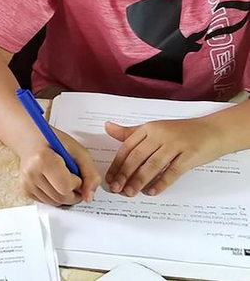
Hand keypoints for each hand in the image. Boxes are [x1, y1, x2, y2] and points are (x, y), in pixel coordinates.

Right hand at [19, 127, 100, 205]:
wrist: (32, 141)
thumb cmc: (55, 143)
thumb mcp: (78, 151)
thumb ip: (90, 172)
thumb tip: (89, 197)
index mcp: (42, 158)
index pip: (66, 186)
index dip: (77, 182)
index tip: (76, 172)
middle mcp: (31, 173)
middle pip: (61, 198)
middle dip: (74, 192)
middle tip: (74, 178)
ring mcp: (26, 183)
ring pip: (56, 203)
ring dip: (66, 195)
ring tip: (63, 177)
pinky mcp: (26, 191)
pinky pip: (48, 202)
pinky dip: (56, 195)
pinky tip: (54, 181)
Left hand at [105, 117, 223, 196]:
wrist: (212, 130)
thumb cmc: (180, 132)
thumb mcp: (154, 128)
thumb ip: (130, 132)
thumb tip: (107, 127)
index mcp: (149, 128)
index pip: (127, 147)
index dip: (117, 163)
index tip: (109, 177)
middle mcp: (160, 135)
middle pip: (137, 156)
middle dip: (124, 174)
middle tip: (116, 188)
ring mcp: (175, 144)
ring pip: (153, 164)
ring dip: (139, 180)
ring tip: (130, 192)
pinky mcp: (190, 155)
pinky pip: (173, 171)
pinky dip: (161, 182)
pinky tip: (152, 192)